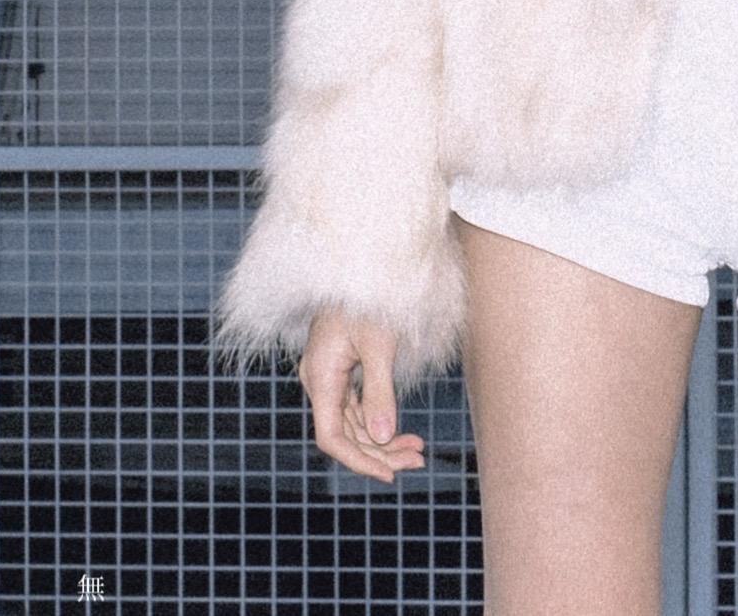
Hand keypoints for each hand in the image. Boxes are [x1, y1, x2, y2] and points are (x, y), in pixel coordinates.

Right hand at [298, 308, 427, 482]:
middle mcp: (319, 381)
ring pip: (353, 423)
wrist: (361, 265)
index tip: (390, 474)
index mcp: (320, 377)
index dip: (360, 461)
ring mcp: (328, 376)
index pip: (332, 437)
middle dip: (380, 452)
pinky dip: (378, 420)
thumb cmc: (370, 298)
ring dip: (383, 440)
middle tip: (418, 462)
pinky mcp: (340, 370)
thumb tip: (383, 437)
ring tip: (417, 451)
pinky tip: (401, 432)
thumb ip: (380, 392)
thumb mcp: (379, 344)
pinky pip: (356, 407)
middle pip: (346, 434)